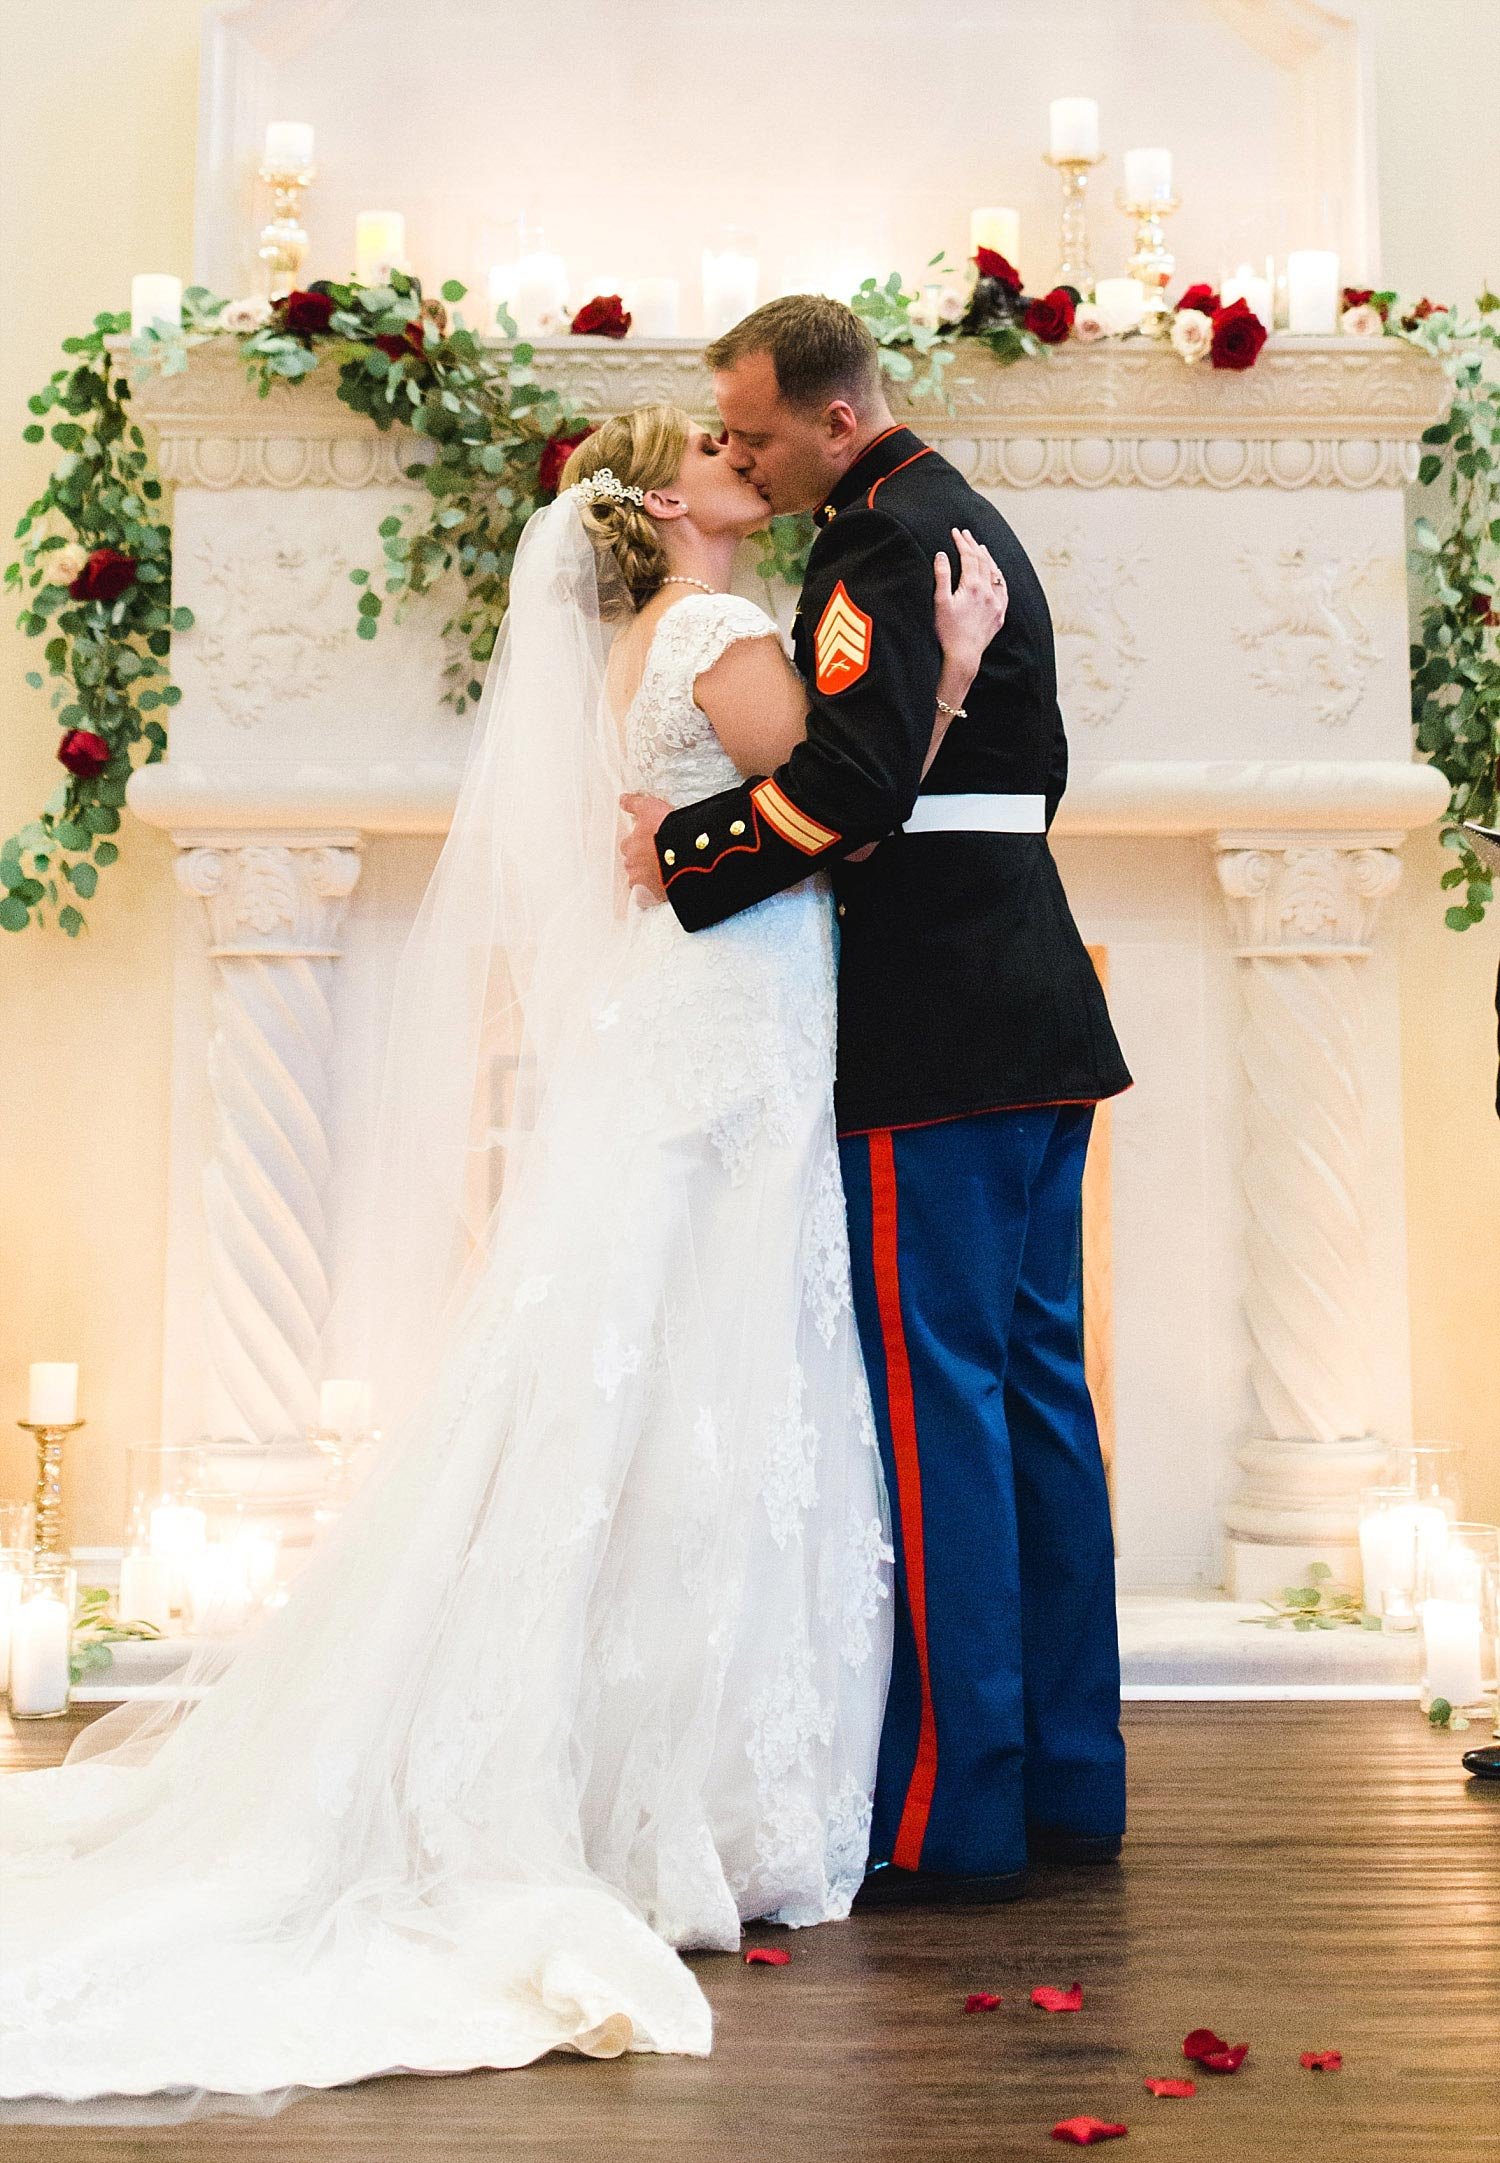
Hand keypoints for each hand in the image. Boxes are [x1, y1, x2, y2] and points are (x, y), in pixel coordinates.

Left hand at [619, 792, 672, 904]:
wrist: (687, 850)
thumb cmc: (668, 827)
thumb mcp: (650, 807)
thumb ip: (634, 804)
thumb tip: (621, 799)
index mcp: (630, 845)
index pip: (628, 845)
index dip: (639, 843)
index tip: (650, 842)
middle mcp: (632, 864)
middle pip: (633, 864)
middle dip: (642, 861)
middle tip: (658, 857)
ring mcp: (642, 881)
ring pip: (639, 881)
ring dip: (647, 877)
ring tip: (662, 872)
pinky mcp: (654, 895)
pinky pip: (649, 897)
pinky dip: (653, 893)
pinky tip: (663, 888)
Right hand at [933, 526, 1007, 682]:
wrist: (963, 656)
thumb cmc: (947, 632)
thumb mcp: (940, 602)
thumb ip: (941, 576)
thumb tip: (941, 554)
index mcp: (972, 586)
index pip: (969, 556)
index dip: (962, 542)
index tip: (955, 532)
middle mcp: (988, 592)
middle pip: (983, 561)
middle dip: (973, 545)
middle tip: (966, 534)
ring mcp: (996, 603)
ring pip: (995, 573)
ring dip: (988, 558)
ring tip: (981, 548)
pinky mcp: (1000, 615)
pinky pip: (1003, 590)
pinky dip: (998, 577)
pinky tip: (996, 573)